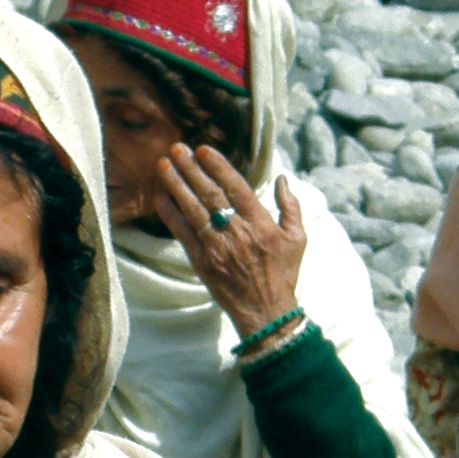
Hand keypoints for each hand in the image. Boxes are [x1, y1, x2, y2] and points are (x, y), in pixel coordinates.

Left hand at [158, 145, 305, 337]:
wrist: (265, 310)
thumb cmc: (282, 273)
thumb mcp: (298, 238)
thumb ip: (291, 206)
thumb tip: (282, 178)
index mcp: (260, 223)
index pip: (236, 187)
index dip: (218, 167)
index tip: (204, 149)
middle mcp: (237, 231)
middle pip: (210, 194)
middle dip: (192, 169)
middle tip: (176, 148)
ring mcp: (217, 246)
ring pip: (193, 210)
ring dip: (176, 186)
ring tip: (162, 165)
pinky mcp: (202, 261)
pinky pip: (183, 234)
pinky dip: (171, 215)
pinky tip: (160, 198)